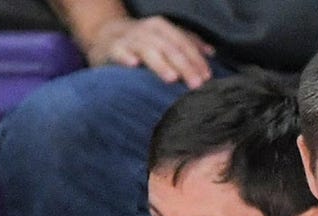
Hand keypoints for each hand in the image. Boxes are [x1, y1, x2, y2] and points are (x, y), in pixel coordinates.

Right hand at [84, 16, 213, 86]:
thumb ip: (187, 43)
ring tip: (172, 78)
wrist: (105, 35)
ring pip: (147, 50)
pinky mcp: (112, 48)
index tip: (206, 78)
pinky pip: (119, 51)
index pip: (183, 43)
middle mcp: (147, 31)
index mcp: (162, 28)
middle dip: (184, 66)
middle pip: (169, 48)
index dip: (196, 59)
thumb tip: (211, 52)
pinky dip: (126, 56)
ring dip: (160, 64)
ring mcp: (130, 39)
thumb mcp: (165, 39)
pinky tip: (133, 64)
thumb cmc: (141, 42)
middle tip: (196, 84)